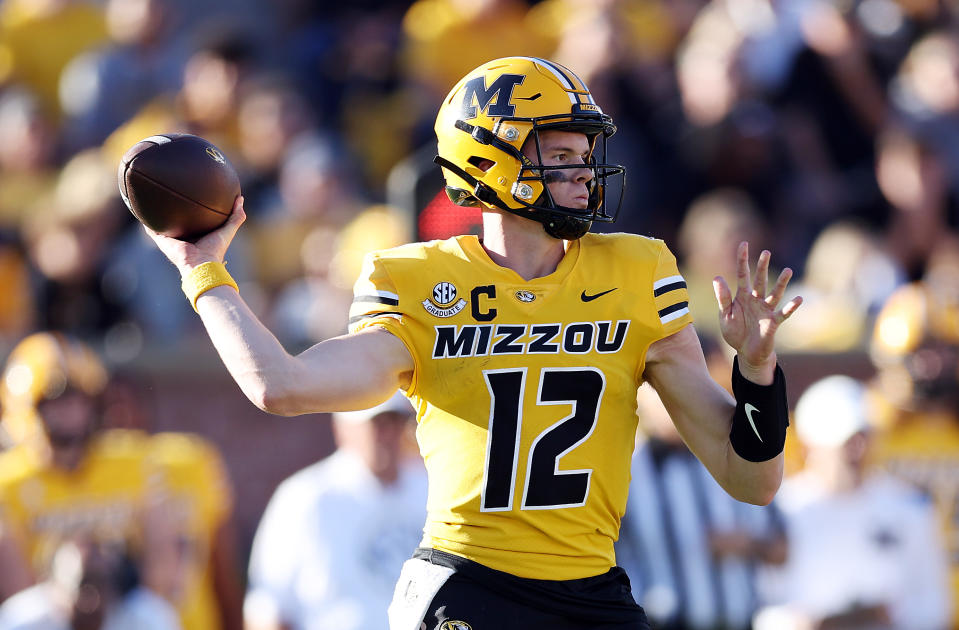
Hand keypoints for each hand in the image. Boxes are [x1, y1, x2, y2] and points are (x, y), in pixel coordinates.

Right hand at [143, 195, 245, 275]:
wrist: (200, 264)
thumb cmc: (215, 250)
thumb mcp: (228, 230)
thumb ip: (236, 216)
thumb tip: (240, 198)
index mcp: (198, 235)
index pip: (195, 221)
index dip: (193, 211)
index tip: (192, 198)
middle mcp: (184, 237)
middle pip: (178, 221)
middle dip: (174, 211)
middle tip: (171, 195)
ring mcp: (172, 239)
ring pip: (163, 224)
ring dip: (157, 214)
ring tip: (151, 199)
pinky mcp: (162, 241)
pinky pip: (151, 229)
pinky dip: (146, 221)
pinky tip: (141, 209)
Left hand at [712, 242, 801, 382]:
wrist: (746, 352)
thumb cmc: (735, 332)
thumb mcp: (725, 315)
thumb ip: (723, 298)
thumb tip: (717, 278)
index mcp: (742, 296)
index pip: (743, 274)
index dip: (743, 260)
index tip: (744, 244)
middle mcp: (756, 300)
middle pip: (760, 280)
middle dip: (762, 267)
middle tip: (765, 253)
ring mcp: (766, 310)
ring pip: (775, 294)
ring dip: (781, 283)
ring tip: (788, 271)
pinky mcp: (774, 322)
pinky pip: (784, 313)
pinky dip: (791, 307)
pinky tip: (799, 299)